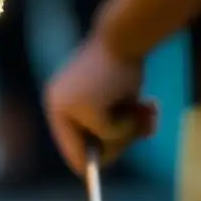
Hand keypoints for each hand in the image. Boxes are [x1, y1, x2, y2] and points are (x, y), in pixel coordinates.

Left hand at [44, 35, 156, 173]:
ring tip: (144, 109)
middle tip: (142, 130)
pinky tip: (137, 101)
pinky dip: (130, 123)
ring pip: (101, 145)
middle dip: (117, 148)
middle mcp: (56, 106)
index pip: (69, 145)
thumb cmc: (123, 64)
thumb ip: (110, 125)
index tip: (110, 164)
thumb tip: (102, 161)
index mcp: (57, 102)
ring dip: (128, 134)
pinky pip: (111, 134)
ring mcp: (68, 109)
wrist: (126, 36)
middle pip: (83, 154)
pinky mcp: (85, 110)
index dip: (92, 158)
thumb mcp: (118, 100)